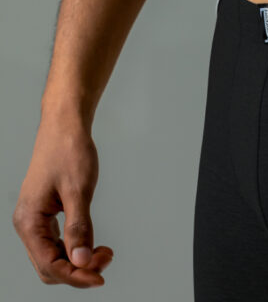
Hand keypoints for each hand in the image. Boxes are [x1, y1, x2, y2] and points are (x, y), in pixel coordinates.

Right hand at [12, 113, 113, 287]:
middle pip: (48, 266)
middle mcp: (27, 224)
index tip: (101, 275)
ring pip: (52, 256)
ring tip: (104, 252)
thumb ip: (80, 227)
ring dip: (76, 260)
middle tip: (107, 259)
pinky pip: (55, 241)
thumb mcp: (78, 190)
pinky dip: (73, 247)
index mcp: (29, 221)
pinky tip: (92, 243)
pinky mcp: (45, 212)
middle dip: (77, 269)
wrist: (64, 125)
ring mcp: (34, 218)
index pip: (49, 265)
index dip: (75, 275)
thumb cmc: (69, 151)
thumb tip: (81, 261)